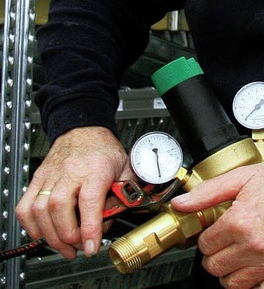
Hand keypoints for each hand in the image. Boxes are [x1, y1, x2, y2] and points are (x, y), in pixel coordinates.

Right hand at [15, 126, 129, 258]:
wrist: (84, 130)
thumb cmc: (103, 149)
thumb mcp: (124, 167)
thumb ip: (123, 193)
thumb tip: (115, 217)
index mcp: (96, 168)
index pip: (89, 201)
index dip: (89, 228)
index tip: (91, 247)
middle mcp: (70, 172)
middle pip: (59, 208)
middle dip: (67, 236)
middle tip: (78, 247)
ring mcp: (50, 175)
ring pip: (39, 210)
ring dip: (50, 236)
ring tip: (63, 245)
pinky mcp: (37, 179)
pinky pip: (25, 207)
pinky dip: (31, 226)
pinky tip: (45, 232)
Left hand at [171, 151, 263, 288]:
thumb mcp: (245, 177)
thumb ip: (209, 191)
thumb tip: (181, 203)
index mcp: (240, 220)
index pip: (205, 244)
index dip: (208, 238)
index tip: (217, 233)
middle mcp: (254, 244)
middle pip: (215, 267)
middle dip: (217, 256)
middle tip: (228, 244)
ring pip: (233, 284)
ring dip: (232, 272)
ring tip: (241, 256)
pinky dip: (254, 288)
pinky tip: (255, 273)